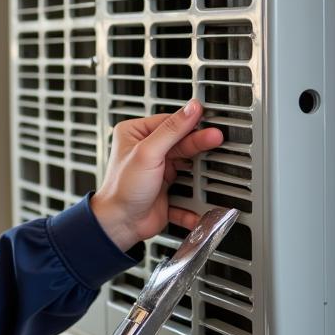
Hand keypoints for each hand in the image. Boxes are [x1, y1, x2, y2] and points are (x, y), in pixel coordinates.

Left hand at [90, 99, 223, 251]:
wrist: (119, 225)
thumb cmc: (122, 189)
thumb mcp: (147, 153)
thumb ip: (171, 130)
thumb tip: (191, 109)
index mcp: (136, 134)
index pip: (169, 122)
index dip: (190, 123)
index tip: (209, 123)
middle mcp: (147, 151)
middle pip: (182, 143)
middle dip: (199, 144)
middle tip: (216, 139)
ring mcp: (158, 171)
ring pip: (188, 166)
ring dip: (201, 171)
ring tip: (215, 166)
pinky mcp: (167, 190)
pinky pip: (187, 191)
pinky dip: (194, 199)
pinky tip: (201, 199)